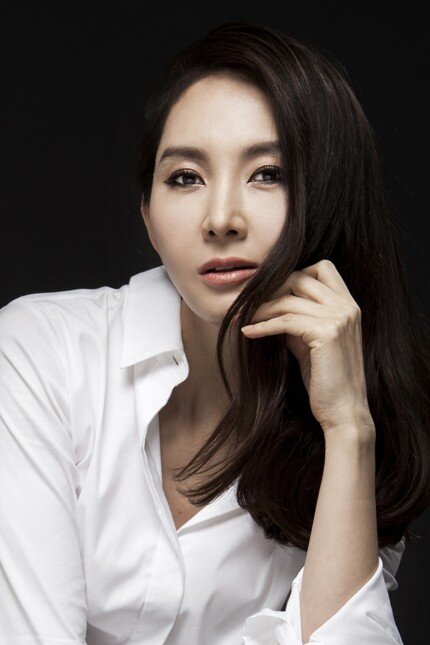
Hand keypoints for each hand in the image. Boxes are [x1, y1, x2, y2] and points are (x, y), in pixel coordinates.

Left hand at [239, 260, 374, 435]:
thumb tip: (269, 306)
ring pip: (288, 299)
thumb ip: (297, 320)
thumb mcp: (309, 342)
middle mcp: (347, 307)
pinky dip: (262, 325)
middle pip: (299, 277)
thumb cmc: (325, 380)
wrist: (343, 412)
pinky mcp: (327, 333)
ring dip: (259, 308)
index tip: (268, 292)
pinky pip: (285, 321)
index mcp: (349, 305)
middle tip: (245, 302)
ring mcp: (340, 318)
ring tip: (241, 319)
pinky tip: (248, 333)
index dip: (292, 274)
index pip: (321, 267)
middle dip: (269, 288)